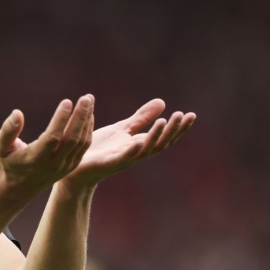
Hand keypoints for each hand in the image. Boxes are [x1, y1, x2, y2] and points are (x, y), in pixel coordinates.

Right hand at [0, 95, 94, 194]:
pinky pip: (83, 146)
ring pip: (81, 142)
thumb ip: (7, 130)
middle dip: (79, 117)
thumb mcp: (1, 147)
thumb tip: (17, 113)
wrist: (20, 186)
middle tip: (85, 98)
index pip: (52, 138)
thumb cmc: (9, 160)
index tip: (66, 102)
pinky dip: (87, 129)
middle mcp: (53, 164)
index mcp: (35, 159)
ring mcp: (64, 166)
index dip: (60, 120)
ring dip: (86, 121)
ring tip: (89, 100)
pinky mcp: (71, 165)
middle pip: (71, 140)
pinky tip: (88, 114)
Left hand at [60, 98, 195, 189]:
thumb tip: (163, 102)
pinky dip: (132, 151)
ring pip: (145, 150)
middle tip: (183, 115)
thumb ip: (141, 118)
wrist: (77, 167)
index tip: (192, 115)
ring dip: (155, 136)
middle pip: (160, 143)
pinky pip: (123, 158)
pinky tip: (139, 142)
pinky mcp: (108, 163)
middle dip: (173, 130)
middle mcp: (135, 153)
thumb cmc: (100, 149)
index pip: (165, 136)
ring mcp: (123, 159)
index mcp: (140, 144)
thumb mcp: (123, 129)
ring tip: (164, 121)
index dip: (179, 127)